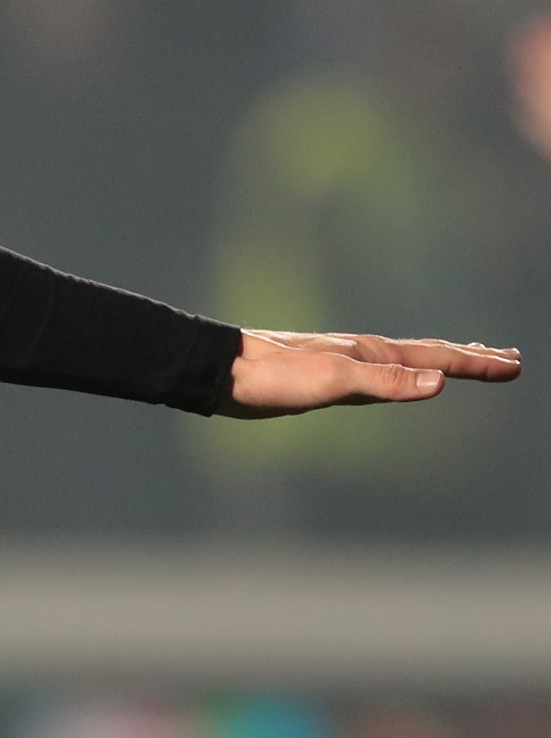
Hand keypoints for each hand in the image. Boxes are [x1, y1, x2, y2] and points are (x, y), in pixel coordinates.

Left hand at [218, 329, 520, 417]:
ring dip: (441, 361)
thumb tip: (439, 383)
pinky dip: (404, 375)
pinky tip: (397, 380)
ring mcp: (346, 365)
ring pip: (407, 362)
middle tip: (509, 358)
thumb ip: (386, 383)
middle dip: (470, 358)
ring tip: (464, 360)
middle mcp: (364, 354)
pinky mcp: (326, 380)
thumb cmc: (273, 377)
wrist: (222, 372)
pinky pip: (381, 375)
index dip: (477, 364)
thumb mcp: (334, 382)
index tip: (515, 365)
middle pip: (430, 354)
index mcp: (373, 354)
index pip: (438, 359)